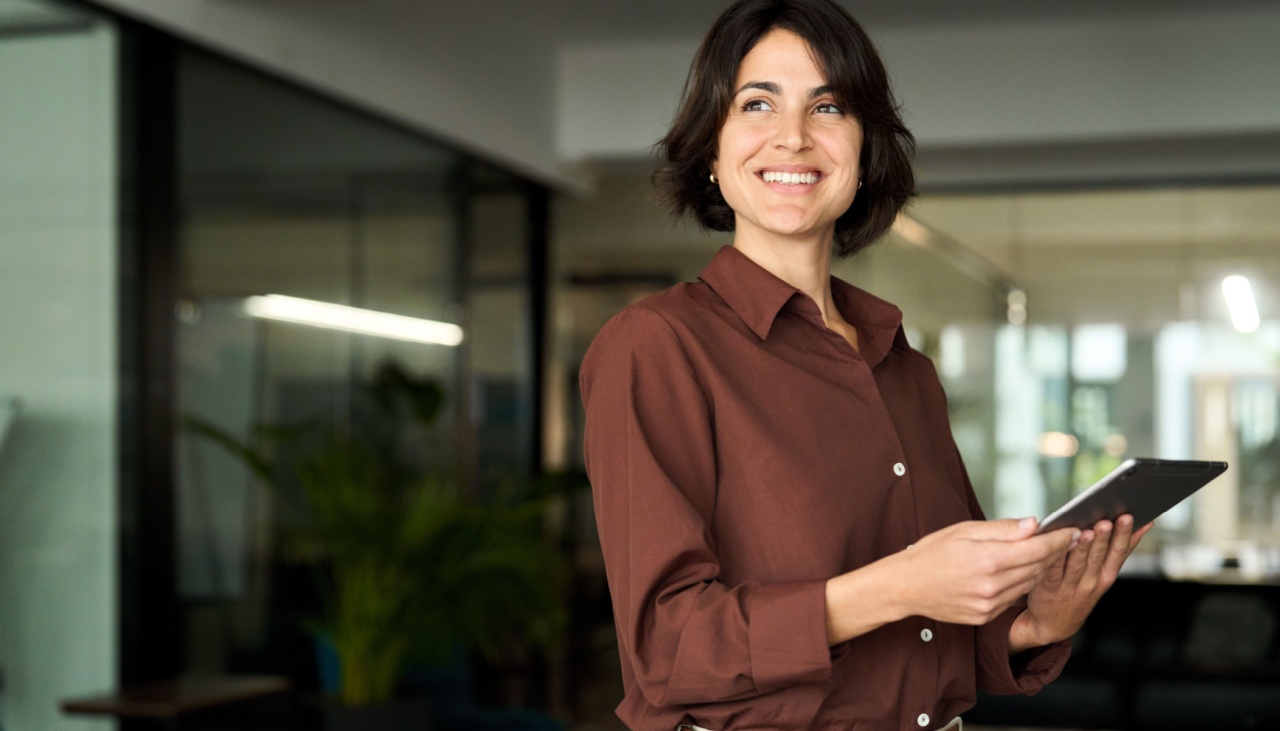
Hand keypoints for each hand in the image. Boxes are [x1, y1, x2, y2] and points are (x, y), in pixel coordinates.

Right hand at [891, 518, 1075, 625]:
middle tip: (1065, 539)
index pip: (1036, 548)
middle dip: (1053, 552)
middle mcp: (992, 585)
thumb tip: (1034, 524)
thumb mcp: (963, 531)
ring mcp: (989, 604)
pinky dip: (1021, 584)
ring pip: (1028, 584)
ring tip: (1045, 554)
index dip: (1058, 539)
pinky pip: (1013, 598)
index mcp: (987, 559)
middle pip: (1037, 567)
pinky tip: (1019, 572)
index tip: (1072, 531)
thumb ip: (1002, 529)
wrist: (905, 586)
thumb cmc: (931, 552)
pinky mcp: (985, 616)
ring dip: (1040, 568)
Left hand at [1009, 514, 1153, 651]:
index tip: (1129, 517)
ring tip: (1089, 529)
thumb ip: (1115, 551)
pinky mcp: (1047, 588)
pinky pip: (1053, 569)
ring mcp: (1069, 586)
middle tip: (1109, 519)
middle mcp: (1091, 582)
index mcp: (1105, 576)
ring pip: (1078, 563)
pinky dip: (1057, 557)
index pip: (1118, 553)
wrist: (1054, 625)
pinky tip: (1059, 543)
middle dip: (1105, 537)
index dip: (1125, 536)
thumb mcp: (1103, 576)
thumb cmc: (1080, 591)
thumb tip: (1139, 523)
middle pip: (1099, 556)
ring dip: (1084, 546)